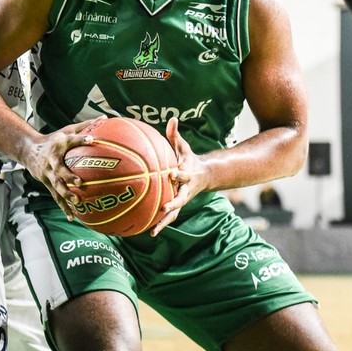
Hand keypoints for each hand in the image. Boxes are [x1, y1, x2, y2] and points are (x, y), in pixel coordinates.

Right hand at [24, 118, 98, 220]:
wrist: (29, 150)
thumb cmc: (54, 139)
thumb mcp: (67, 130)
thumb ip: (85, 126)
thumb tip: (105, 118)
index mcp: (59, 144)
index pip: (71, 140)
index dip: (80, 139)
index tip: (91, 139)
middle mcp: (52, 160)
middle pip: (59, 169)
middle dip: (69, 176)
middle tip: (80, 182)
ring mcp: (47, 173)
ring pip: (56, 186)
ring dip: (66, 194)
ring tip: (77, 202)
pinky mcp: (46, 183)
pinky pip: (56, 196)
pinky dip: (64, 207)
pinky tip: (73, 216)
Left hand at [151, 117, 208, 235]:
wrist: (204, 175)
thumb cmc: (188, 159)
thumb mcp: (184, 147)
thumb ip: (176, 135)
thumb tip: (173, 118)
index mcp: (187, 174)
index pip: (183, 174)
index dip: (178, 174)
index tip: (172, 174)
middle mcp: (185, 190)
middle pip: (181, 199)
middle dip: (174, 204)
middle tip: (165, 208)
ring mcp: (182, 199)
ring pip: (175, 213)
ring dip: (165, 222)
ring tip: (153, 231)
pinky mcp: (177, 206)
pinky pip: (168, 216)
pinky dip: (160, 224)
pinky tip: (147, 232)